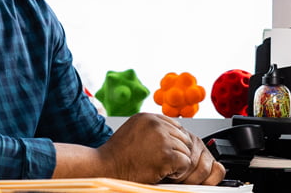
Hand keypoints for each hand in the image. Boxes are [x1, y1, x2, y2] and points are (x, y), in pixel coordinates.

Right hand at [97, 113, 222, 184]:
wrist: (104, 168)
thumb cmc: (117, 155)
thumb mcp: (134, 131)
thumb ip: (152, 129)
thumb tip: (174, 134)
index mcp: (149, 117)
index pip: (176, 126)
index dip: (174, 141)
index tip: (164, 152)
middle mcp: (157, 124)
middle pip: (183, 138)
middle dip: (177, 152)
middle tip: (161, 162)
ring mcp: (162, 139)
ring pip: (186, 151)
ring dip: (176, 163)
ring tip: (158, 167)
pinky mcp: (166, 155)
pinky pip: (185, 163)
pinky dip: (177, 172)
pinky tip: (162, 173)